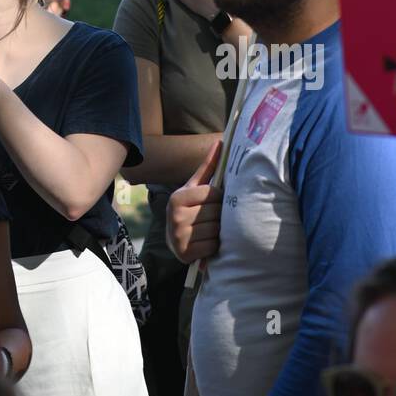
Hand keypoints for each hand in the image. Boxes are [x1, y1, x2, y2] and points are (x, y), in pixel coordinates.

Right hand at [166, 139, 222, 263]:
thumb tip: (221, 141)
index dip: (217, 198)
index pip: (213, 193)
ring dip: (217, 232)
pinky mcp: (184, 254)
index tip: (211, 202)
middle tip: (210, 217)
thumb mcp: (195, 188)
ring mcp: (178, 236)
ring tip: (207, 230)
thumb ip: (208, 166)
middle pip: (215, 212)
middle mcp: (174, 216)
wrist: (175, 239)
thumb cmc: (190, 208)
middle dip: (218, 215)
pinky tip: (206, 243)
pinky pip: (213, 246)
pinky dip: (214, 246)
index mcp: (177, 197)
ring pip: (216, 230)